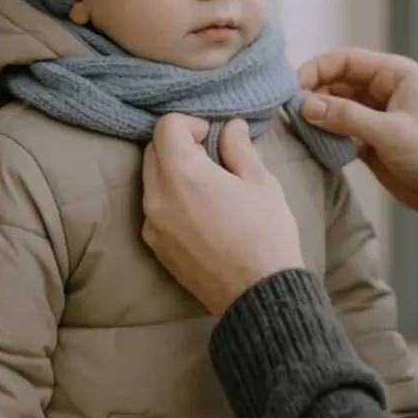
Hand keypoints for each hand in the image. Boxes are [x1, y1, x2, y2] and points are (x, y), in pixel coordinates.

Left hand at [141, 114, 305, 315]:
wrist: (258, 294)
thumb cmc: (265, 234)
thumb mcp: (261, 183)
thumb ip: (239, 148)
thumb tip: (230, 127)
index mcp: (182, 173)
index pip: (166, 126)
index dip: (191, 123)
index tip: (214, 137)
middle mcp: (157, 196)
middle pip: (153, 150)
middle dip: (179, 145)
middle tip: (213, 159)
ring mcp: (152, 224)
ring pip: (151, 180)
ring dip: (173, 172)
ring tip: (209, 188)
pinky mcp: (155, 246)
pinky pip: (155, 209)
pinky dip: (170, 199)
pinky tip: (201, 214)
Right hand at [298, 48, 417, 234]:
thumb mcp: (391, 133)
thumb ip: (347, 117)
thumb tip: (305, 105)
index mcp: (394, 74)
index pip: (346, 60)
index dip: (317, 69)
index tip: (292, 88)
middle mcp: (382, 89)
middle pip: (336, 81)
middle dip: (312, 93)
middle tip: (289, 112)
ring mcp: (373, 114)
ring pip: (334, 105)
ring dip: (316, 114)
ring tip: (295, 127)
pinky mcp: (367, 138)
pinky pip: (338, 128)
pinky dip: (323, 132)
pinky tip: (309, 140)